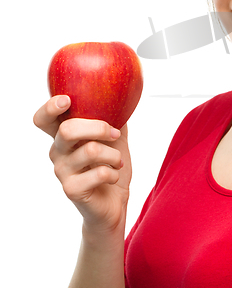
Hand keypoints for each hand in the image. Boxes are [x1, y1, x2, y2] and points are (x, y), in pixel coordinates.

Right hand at [33, 95, 131, 232]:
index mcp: (64, 136)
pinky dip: (113, 172)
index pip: (43, 119)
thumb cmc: (111, 165)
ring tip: (117, 161)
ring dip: (113, 154)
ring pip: (90, 150)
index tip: (67, 100)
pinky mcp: (71, 189)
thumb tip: (123, 94)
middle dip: (98, 128)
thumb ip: (113, 116)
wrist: (114, 202)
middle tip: (114, 134)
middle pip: (67, 130)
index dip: (49, 107)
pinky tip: (113, 176)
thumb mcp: (114, 136)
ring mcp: (62, 171)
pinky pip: (99, 172)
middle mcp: (58, 151)